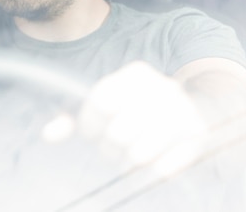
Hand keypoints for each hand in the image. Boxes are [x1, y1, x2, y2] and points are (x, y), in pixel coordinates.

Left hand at [78, 62, 207, 175]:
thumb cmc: (130, 112)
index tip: (95, 131)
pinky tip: (149, 166)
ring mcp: (183, 112)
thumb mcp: (99, 108)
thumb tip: (49, 134)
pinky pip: (163, 168)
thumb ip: (68, 119)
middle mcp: (162, 87)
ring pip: (138, 154)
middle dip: (109, 147)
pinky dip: (150, 171)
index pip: (101, 102)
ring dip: (127, 161)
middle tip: (113, 147)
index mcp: (135, 74)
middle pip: (118, 133)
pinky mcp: (196, 138)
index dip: (91, 124)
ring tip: (129, 156)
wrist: (187, 113)